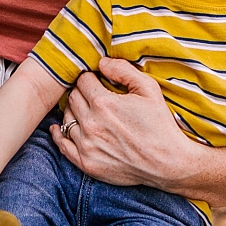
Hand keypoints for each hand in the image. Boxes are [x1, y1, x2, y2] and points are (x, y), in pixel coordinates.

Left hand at [51, 57, 183, 186]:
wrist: (168, 163)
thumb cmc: (160, 124)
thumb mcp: (149, 89)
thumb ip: (123, 70)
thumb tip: (101, 63)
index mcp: (104, 103)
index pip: (83, 80)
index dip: (91, 78)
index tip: (99, 81)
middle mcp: (91, 124)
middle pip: (73, 98)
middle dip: (82, 92)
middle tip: (93, 95)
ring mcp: (87, 145)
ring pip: (66, 118)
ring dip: (73, 111)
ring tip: (85, 110)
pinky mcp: (87, 163)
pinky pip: (63, 145)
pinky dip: (59, 134)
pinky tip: (58, 128)